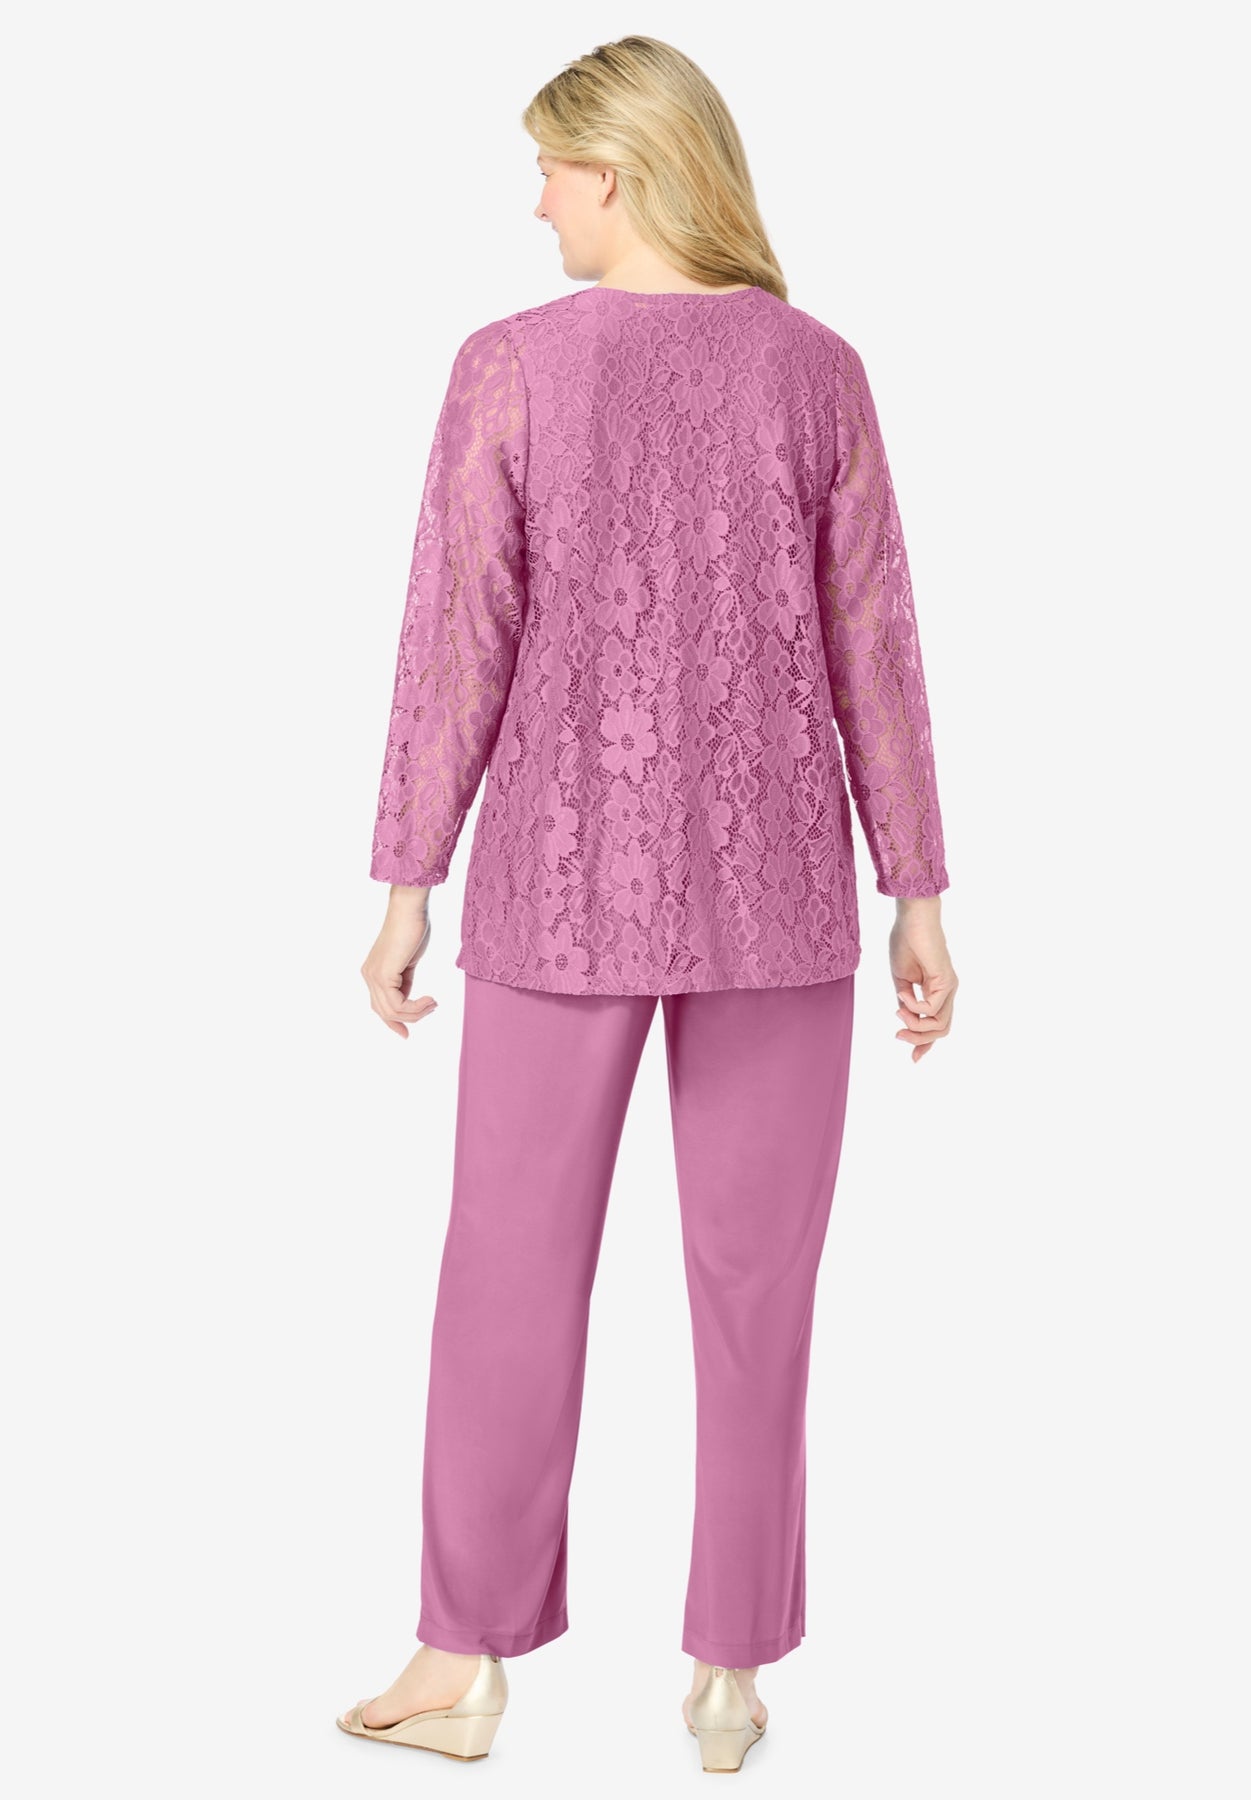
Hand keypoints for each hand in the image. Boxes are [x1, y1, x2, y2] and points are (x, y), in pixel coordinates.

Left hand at [361, 902, 437, 1037]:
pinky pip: (398, 1004)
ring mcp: (374, 976)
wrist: (410, 909)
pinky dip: (416, 1006)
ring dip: (417, 1012)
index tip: (407, 1034)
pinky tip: (430, 999)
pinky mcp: (383, 975)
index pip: (380, 1007)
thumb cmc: (413, 928)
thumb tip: (410, 1000)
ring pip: (392, 1011)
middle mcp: (369, 976)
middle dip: (410, 1018)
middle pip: (385, 1013)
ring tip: (433, 1003)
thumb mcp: (408, 962)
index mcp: (373, 973)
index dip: (394, 1023)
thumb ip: (405, 981)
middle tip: (431, 1008)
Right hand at [889, 899, 956, 1062]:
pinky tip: (901, 995)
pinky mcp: (946, 981)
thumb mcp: (900, 979)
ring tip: (898, 1012)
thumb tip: (904, 1020)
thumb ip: (904, 1001)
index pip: (937, 1025)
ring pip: (940, 1026)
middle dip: (919, 1040)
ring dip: (915, 1026)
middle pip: (942, 1031)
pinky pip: (931, 1009)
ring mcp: (949, 987)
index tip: (913, 1059)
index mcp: (936, 991)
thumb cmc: (904, 941)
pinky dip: (913, 1008)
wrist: (911, 918)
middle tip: (897, 1035)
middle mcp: (947, 991)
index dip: (925, 1044)